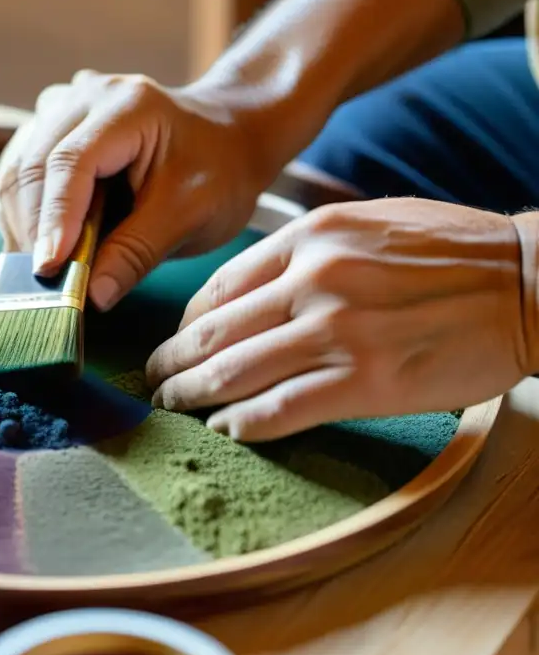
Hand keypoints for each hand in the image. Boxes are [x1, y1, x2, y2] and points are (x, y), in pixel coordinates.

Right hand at [0, 70, 271, 310]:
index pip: (71, 162)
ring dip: (20, 225)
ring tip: (40, 272)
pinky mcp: (51, 131)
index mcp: (128, 106)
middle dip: (33, 230)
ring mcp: (63, 109)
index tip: (48, 269)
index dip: (54, 218)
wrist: (230, 140)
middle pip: (34, 165)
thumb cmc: (218, 172)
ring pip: (16, 170)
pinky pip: (19, 174)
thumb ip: (138, 253)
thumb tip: (92, 295)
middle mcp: (85, 97)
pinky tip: (37, 248)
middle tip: (42, 286)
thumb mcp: (192, 216)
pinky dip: (22, 216)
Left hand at [145, 198, 537, 440]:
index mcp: (311, 237)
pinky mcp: (365, 382)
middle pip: (214, 331)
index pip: (220, 287)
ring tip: (173, 407)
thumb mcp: (366, 224)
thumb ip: (303, 252)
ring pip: (235, 373)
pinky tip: (226, 430)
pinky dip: (244, 424)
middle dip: (174, 362)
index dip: (186, 322)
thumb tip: (245, 294)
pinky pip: (281, 410)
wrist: (529, 281)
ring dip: (194, 396)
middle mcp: (315, 280)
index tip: (176, 341)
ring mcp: (338, 332)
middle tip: (153, 380)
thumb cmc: (450, 252)